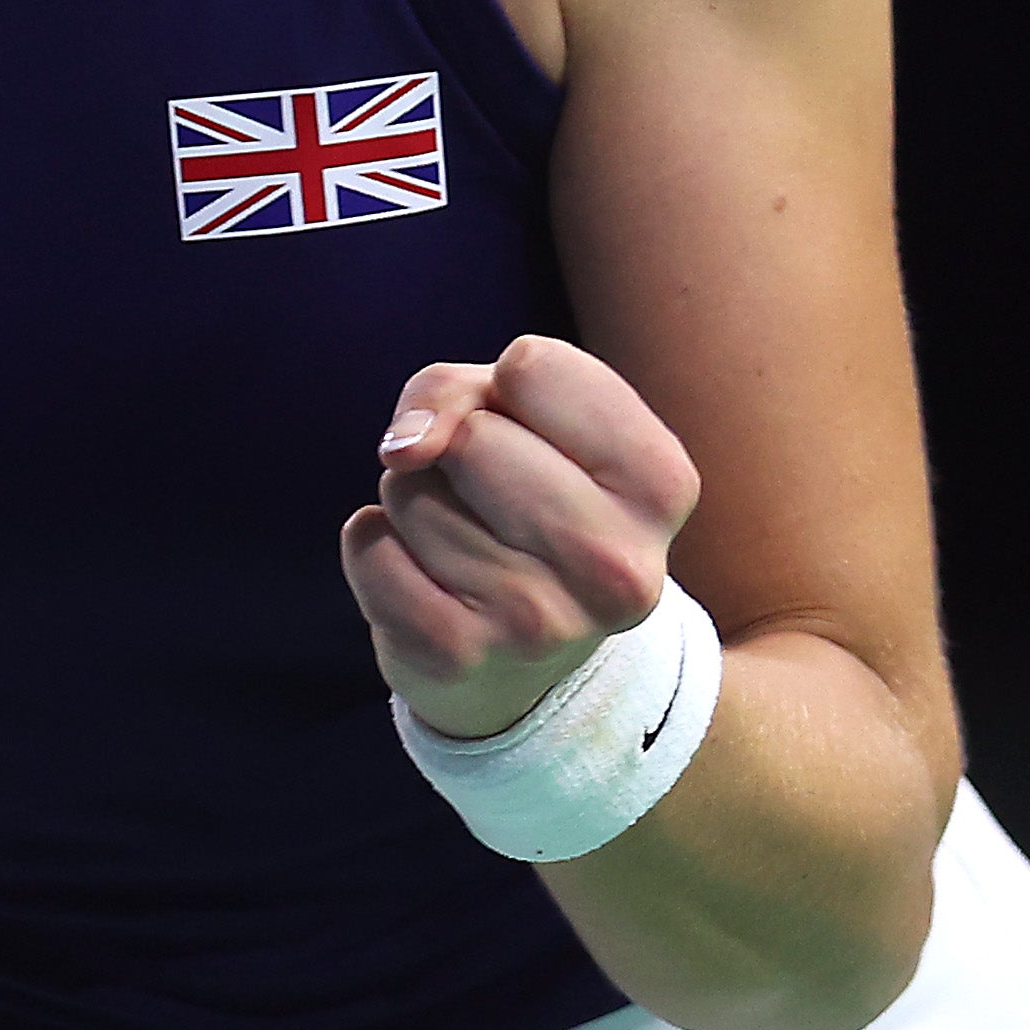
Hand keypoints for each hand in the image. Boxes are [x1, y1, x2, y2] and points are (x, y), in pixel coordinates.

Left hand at [341, 335, 701, 743]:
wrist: (527, 662)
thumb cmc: (525, 499)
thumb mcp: (518, 418)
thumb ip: (457, 389)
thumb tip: (403, 448)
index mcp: (662, 485)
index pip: (533, 368)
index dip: (506, 389)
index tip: (534, 440)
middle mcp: (619, 565)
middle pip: (469, 435)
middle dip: (454, 449)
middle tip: (492, 504)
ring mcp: (540, 620)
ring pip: (410, 486)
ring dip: (415, 501)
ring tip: (466, 547)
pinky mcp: (458, 655)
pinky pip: (368, 545)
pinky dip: (375, 546)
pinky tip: (424, 581)